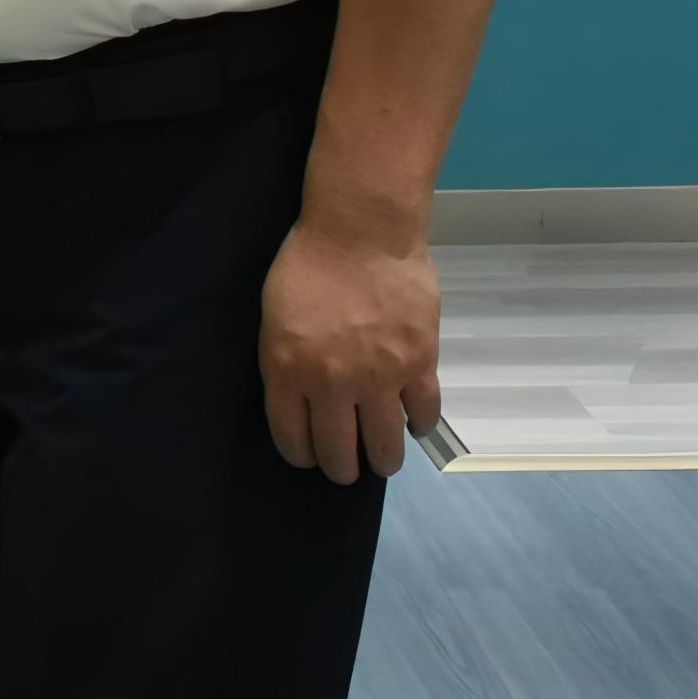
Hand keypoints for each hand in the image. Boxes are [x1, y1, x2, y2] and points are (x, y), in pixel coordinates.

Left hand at [257, 208, 441, 482]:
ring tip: (383, 459)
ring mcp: (380, 377)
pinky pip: (424, 414)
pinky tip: (413, 423)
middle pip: (339, 453)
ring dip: (383, 460)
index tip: (310, 457)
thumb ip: (285, 364)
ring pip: (385, 446)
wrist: (361, 229)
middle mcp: (332, 383)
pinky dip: (419, 425)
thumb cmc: (308, 264)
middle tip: (347, 467)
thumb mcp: (274, 316)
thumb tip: (300, 400)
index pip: (293, 440)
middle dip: (341, 469)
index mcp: (287, 370)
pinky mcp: (420, 364)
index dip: (302, 456)